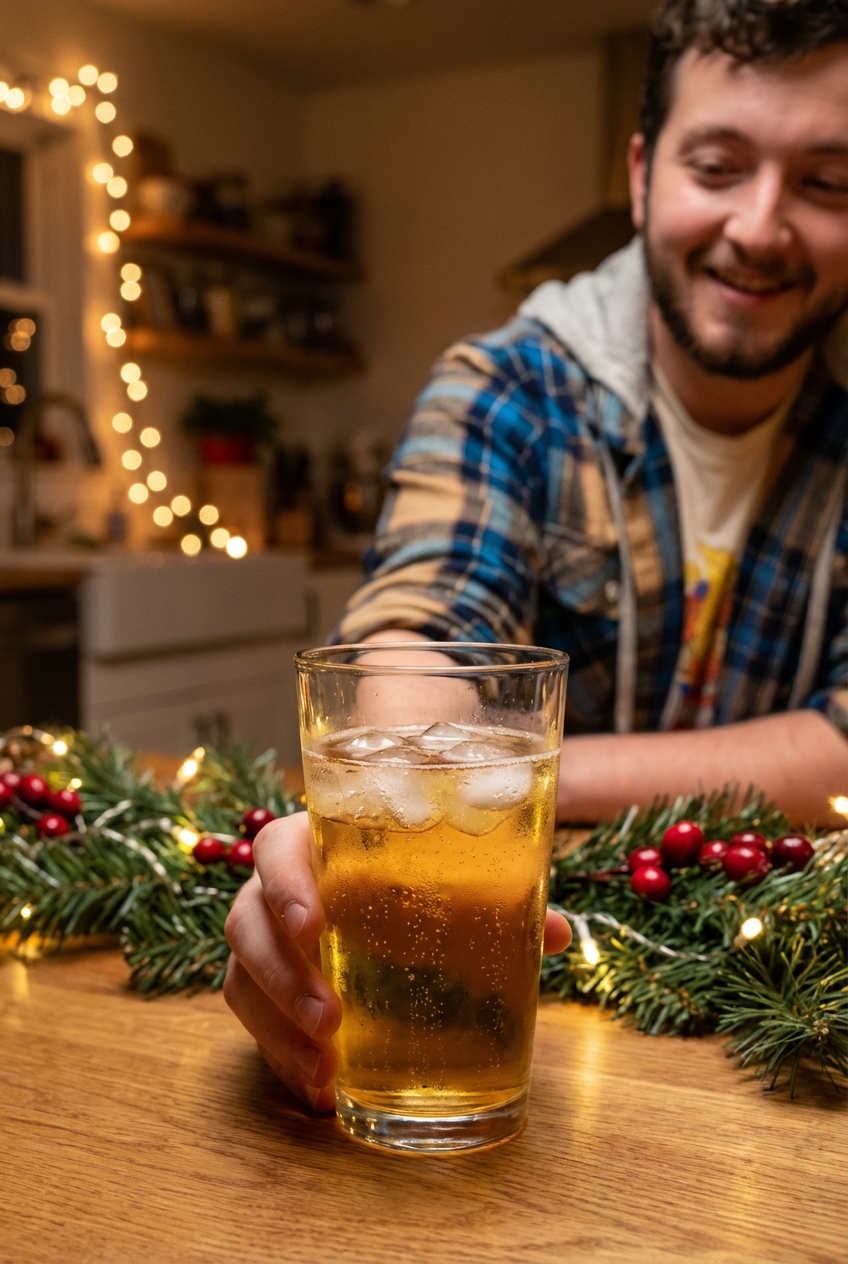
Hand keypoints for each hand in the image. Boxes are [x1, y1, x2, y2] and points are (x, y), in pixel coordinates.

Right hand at [223, 813, 571, 1111]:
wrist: (380, 887)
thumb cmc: (411, 872)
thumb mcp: (450, 877)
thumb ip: (497, 895)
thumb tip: (558, 933)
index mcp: (314, 840)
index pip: (277, 849)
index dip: (285, 885)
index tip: (315, 925)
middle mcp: (274, 887)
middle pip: (246, 921)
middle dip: (283, 975)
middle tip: (331, 1017)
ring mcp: (264, 939)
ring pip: (242, 978)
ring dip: (278, 1027)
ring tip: (325, 1067)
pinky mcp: (264, 988)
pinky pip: (254, 1023)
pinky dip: (283, 1058)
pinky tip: (322, 1090)